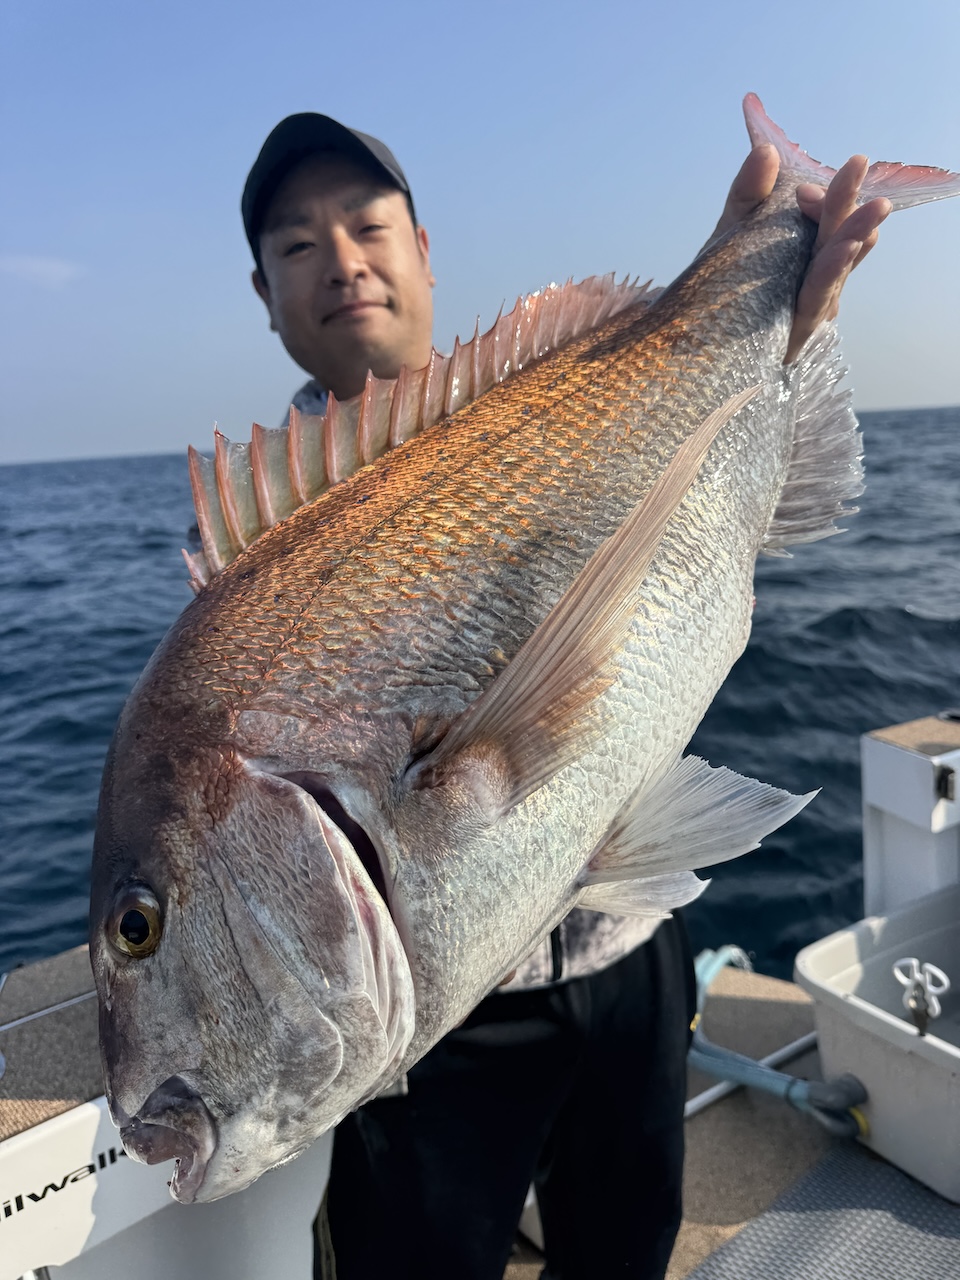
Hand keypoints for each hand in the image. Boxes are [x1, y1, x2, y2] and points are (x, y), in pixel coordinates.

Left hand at [713, 144, 891, 362]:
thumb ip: (748, 195)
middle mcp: (812, 278)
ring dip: (851, 237)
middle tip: (859, 163)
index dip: (826, 198)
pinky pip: (813, 301)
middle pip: (832, 237)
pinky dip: (829, 274)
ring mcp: (807, 307)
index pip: (823, 219)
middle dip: (845, 203)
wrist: (691, 352)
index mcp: (803, 251)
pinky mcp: (793, 334)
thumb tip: (766, 150)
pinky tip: (843, 250)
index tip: (803, 187)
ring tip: (872, 211)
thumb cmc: (718, 292)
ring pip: (831, 269)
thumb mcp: (730, 235)